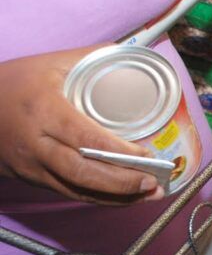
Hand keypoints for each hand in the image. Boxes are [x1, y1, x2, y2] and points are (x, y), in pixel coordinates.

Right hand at [0, 46, 163, 203]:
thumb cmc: (13, 82)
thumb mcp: (49, 64)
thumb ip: (89, 59)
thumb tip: (128, 55)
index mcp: (43, 110)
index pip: (85, 137)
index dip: (118, 151)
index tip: (146, 154)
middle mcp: (36, 142)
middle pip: (83, 172)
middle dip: (122, 182)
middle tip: (154, 182)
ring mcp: (32, 165)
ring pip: (77, 189)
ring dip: (117, 197)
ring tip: (149, 194)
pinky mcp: (32, 178)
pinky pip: (70, 194)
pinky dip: (100, 199)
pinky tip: (125, 197)